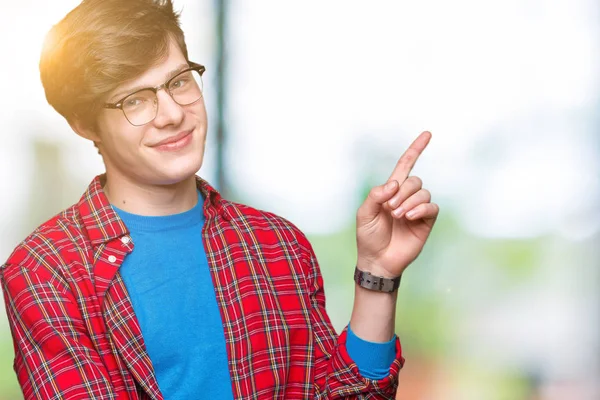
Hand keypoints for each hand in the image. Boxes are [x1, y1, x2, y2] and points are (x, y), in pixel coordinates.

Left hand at [356, 131, 438, 277]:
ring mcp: (417, 209)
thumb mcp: (364, 213)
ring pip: (423, 192)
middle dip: (402, 192)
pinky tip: (409, 217)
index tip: (428, 134)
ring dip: (409, 201)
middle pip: (414, 180)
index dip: (416, 149)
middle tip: (390, 209)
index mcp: (390, 191)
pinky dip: (420, 209)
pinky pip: (431, 207)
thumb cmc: (368, 237)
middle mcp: (406, 197)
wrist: (377, 260)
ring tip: (398, 216)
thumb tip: (395, 183)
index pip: (406, 165)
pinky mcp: (426, 222)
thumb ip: (376, 195)